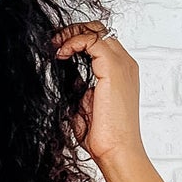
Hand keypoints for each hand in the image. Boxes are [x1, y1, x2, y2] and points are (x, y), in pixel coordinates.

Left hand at [53, 20, 144, 173]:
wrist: (117, 151)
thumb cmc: (105, 136)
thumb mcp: (86, 104)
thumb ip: (80, 86)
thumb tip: (66, 75)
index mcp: (121, 72)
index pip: (102, 41)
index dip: (78, 39)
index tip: (58, 48)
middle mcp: (125, 65)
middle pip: (100, 30)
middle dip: (75, 31)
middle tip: (55, 42)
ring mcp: (122, 65)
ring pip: (97, 31)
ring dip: (72, 34)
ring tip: (56, 46)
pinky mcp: (114, 69)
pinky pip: (92, 41)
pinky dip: (73, 42)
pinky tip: (62, 54)